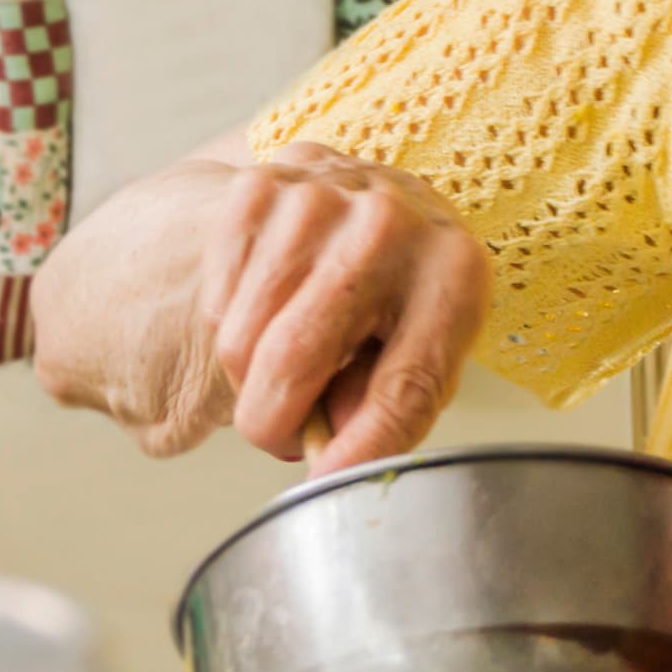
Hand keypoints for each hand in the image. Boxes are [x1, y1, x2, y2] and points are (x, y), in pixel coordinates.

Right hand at [194, 142, 488, 470]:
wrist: (374, 199)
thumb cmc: (404, 296)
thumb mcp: (423, 351)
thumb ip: (387, 411)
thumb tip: (335, 465)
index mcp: (453, 272)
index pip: (404, 385)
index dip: (363, 447)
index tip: (327, 483)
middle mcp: (388, 224)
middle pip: (295, 358)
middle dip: (274, 422)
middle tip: (285, 433)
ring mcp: (316, 198)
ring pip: (243, 341)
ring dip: (251, 380)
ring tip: (289, 363)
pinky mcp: (258, 187)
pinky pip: (218, 306)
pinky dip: (233, 330)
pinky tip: (271, 308)